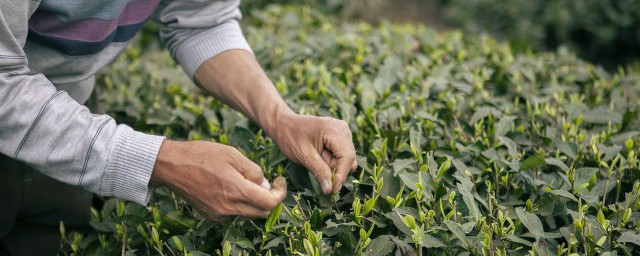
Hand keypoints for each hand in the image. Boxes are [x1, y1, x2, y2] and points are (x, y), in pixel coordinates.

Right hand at [150, 140, 286, 220]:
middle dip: (270, 199)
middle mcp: (229, 208)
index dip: (280, 193)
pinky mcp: (211, 215)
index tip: (280, 181)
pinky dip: (241, 204)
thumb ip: (253, 171)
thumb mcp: (233, 154)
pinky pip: (234, 214)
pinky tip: (233, 188)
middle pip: (261, 212)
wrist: (172, 166)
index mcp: (236, 191)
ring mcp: (219, 214)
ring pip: (248, 214)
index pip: (270, 203)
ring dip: (255, 202)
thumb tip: (264, 184)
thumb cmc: (202, 156)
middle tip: (270, 183)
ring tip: (248, 182)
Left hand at [267, 112, 356, 194]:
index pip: (347, 157)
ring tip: (316, 159)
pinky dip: (332, 161)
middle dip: (335, 170)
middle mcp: (342, 129)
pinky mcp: (340, 137)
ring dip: (332, 166)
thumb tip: (330, 189)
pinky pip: (342, 155)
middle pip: (349, 159)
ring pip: (346, 159)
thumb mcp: (304, 156)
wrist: (284, 125)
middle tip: (316, 169)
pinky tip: (319, 156)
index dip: (341, 176)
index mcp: (335, 130)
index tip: (332, 191)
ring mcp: (342, 132)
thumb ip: (319, 171)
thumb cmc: (290, 137)